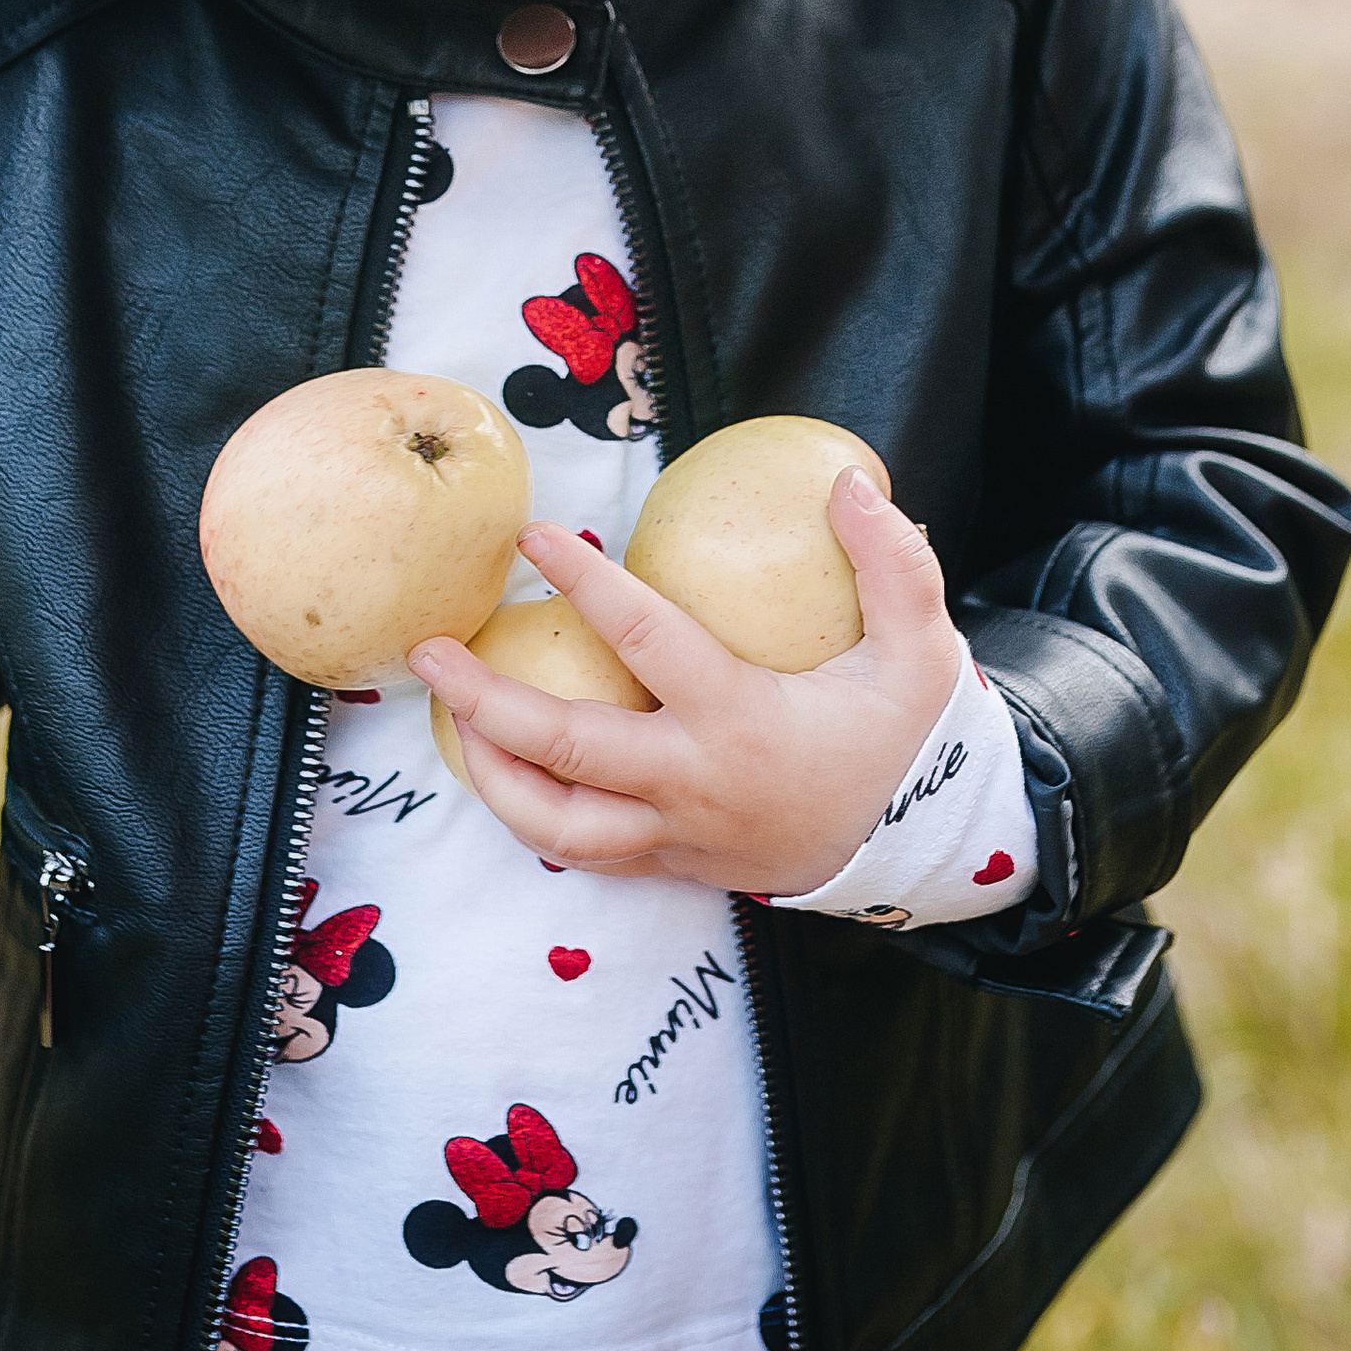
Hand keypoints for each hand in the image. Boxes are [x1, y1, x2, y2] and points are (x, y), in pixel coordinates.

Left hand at [408, 468, 962, 893]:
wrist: (921, 853)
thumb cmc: (908, 742)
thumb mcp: (922, 652)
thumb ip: (893, 564)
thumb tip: (847, 483)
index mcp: (739, 718)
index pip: (643, 639)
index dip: (584, 582)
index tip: (536, 535)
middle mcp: (691, 781)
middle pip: (562, 746)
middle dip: (484, 697)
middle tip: (428, 652)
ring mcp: (675, 834)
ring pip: (554, 822)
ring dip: (490, 773)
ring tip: (450, 718)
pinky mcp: (672, 867)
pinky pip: (582, 853)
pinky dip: (532, 817)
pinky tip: (503, 771)